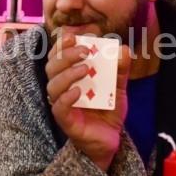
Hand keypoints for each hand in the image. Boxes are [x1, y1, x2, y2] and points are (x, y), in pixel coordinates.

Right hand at [45, 30, 131, 171]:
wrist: (110, 140)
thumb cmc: (108, 111)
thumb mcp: (119, 87)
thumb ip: (121, 70)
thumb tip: (123, 50)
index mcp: (70, 76)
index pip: (58, 56)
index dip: (61, 44)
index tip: (73, 35)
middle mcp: (62, 88)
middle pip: (52, 67)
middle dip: (66, 55)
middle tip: (85, 51)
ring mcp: (62, 105)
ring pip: (52, 85)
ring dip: (67, 74)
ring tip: (85, 69)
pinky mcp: (66, 121)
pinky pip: (59, 107)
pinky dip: (66, 97)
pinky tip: (78, 92)